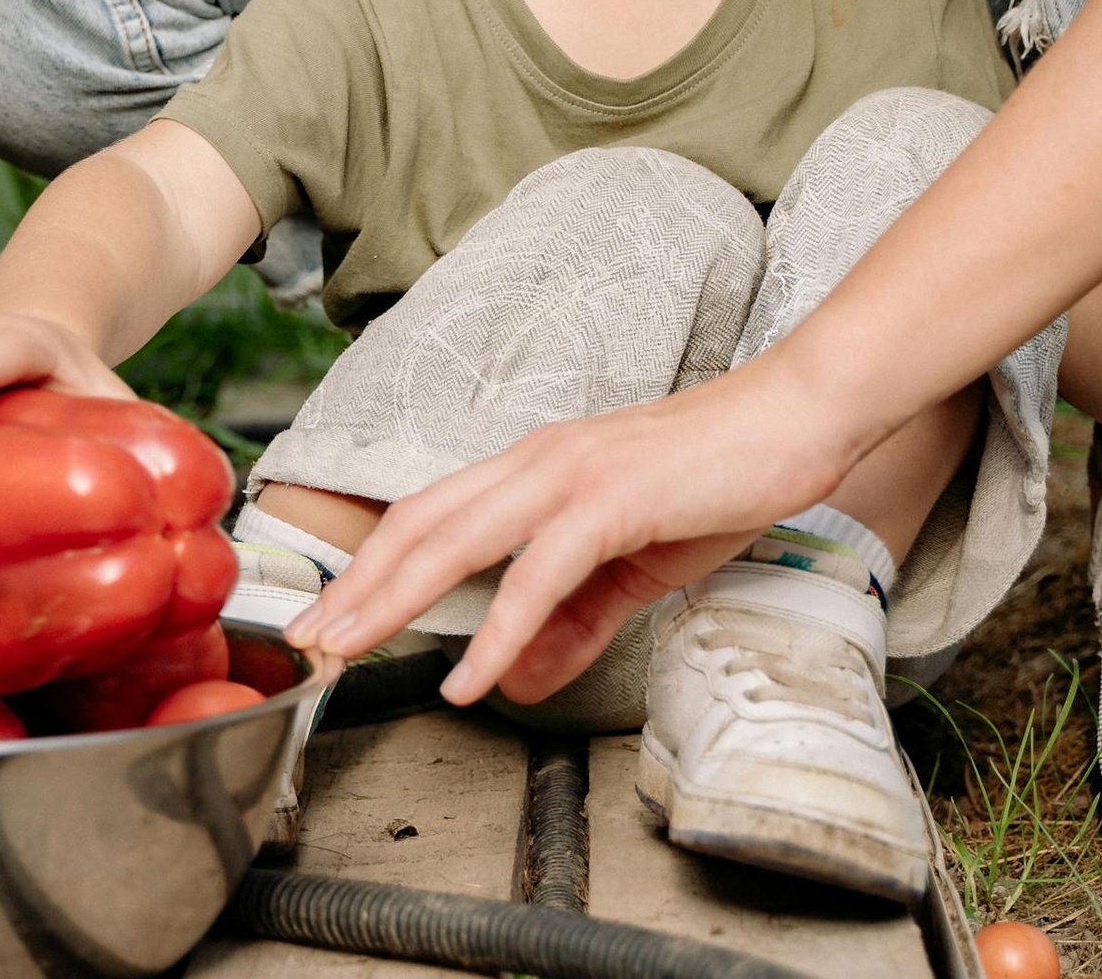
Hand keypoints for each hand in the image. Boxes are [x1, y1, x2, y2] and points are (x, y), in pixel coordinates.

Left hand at [285, 346, 850, 707]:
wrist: (795, 421)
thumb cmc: (721, 480)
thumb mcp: (635, 567)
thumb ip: (570, 624)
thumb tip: (512, 680)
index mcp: (537, 467)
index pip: (432, 513)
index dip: (374, 565)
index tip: (332, 615)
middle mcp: (538, 460)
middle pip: (422, 523)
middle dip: (357, 584)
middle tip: (307, 640)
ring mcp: (571, 474)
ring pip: (458, 538)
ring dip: (396, 599)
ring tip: (350, 651)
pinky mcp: (611, 500)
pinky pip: (538, 575)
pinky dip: (497, 630)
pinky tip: (473, 678)